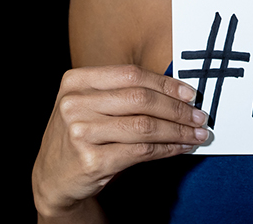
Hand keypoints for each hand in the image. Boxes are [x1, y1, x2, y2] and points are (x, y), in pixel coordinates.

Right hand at [33, 65, 208, 217]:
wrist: (52, 177)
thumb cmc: (82, 132)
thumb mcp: (92, 103)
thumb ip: (125, 91)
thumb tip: (179, 91)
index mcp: (76, 80)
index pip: (132, 75)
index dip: (166, 83)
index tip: (190, 93)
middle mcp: (75, 104)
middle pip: (141, 99)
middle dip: (177, 108)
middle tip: (199, 116)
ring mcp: (80, 133)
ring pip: (144, 126)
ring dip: (178, 130)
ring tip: (197, 133)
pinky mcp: (91, 161)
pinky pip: (141, 151)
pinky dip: (167, 149)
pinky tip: (181, 147)